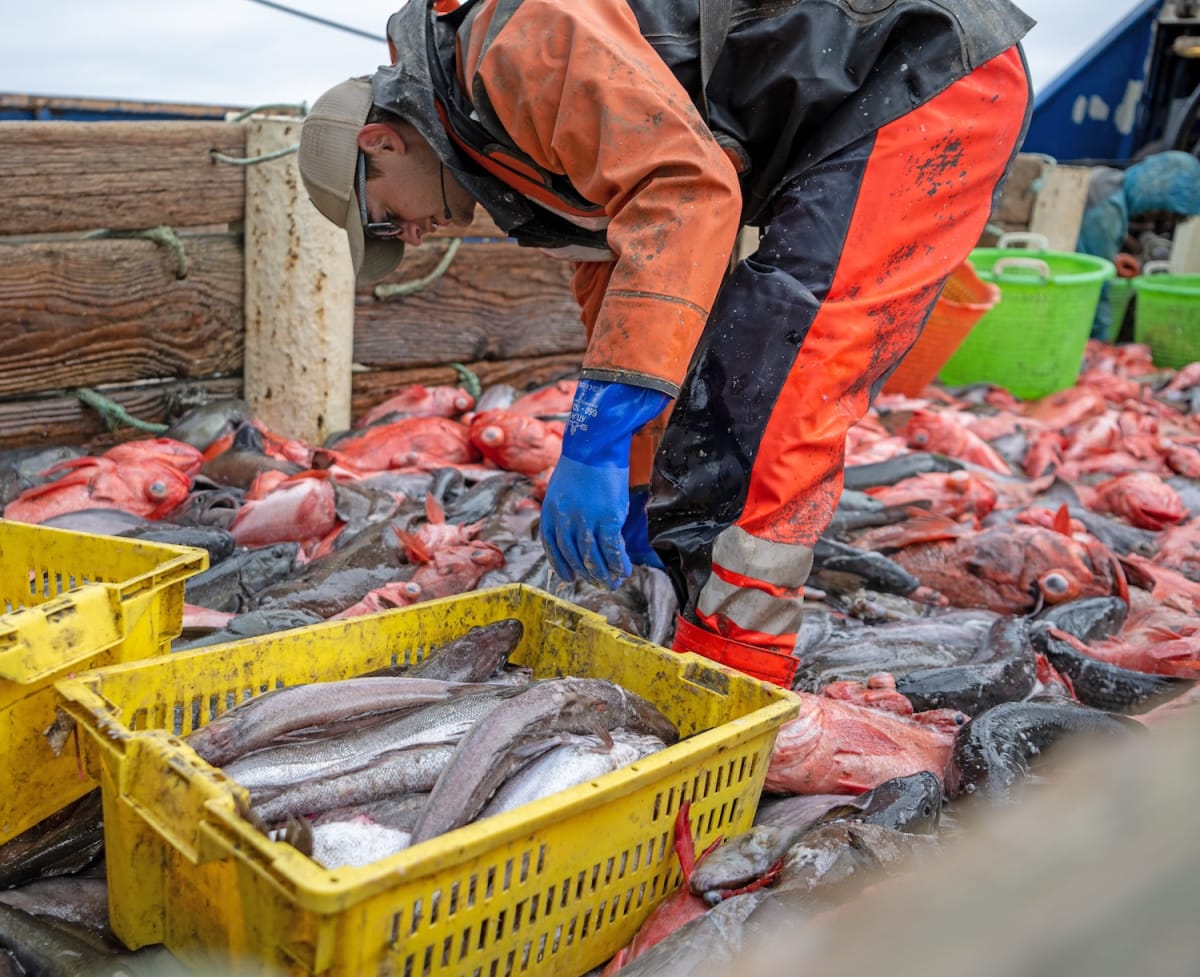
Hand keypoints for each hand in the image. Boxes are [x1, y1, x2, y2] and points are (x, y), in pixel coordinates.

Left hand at [539, 379, 670, 587]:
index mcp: (551, 513)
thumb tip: (575, 531)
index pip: (553, 547)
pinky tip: (624, 570)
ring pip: (593, 557)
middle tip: (597, 583)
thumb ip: (565, 512)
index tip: (569, 577)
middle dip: (586, 573)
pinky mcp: (607, 519)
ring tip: (612, 583)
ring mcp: (585, 521)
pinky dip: (618, 563)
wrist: (595, 445)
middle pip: (574, 556)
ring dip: (603, 573)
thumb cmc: (582, 464)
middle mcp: (565, 521)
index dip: (561, 565)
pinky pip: (611, 549)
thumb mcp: (563, 490)